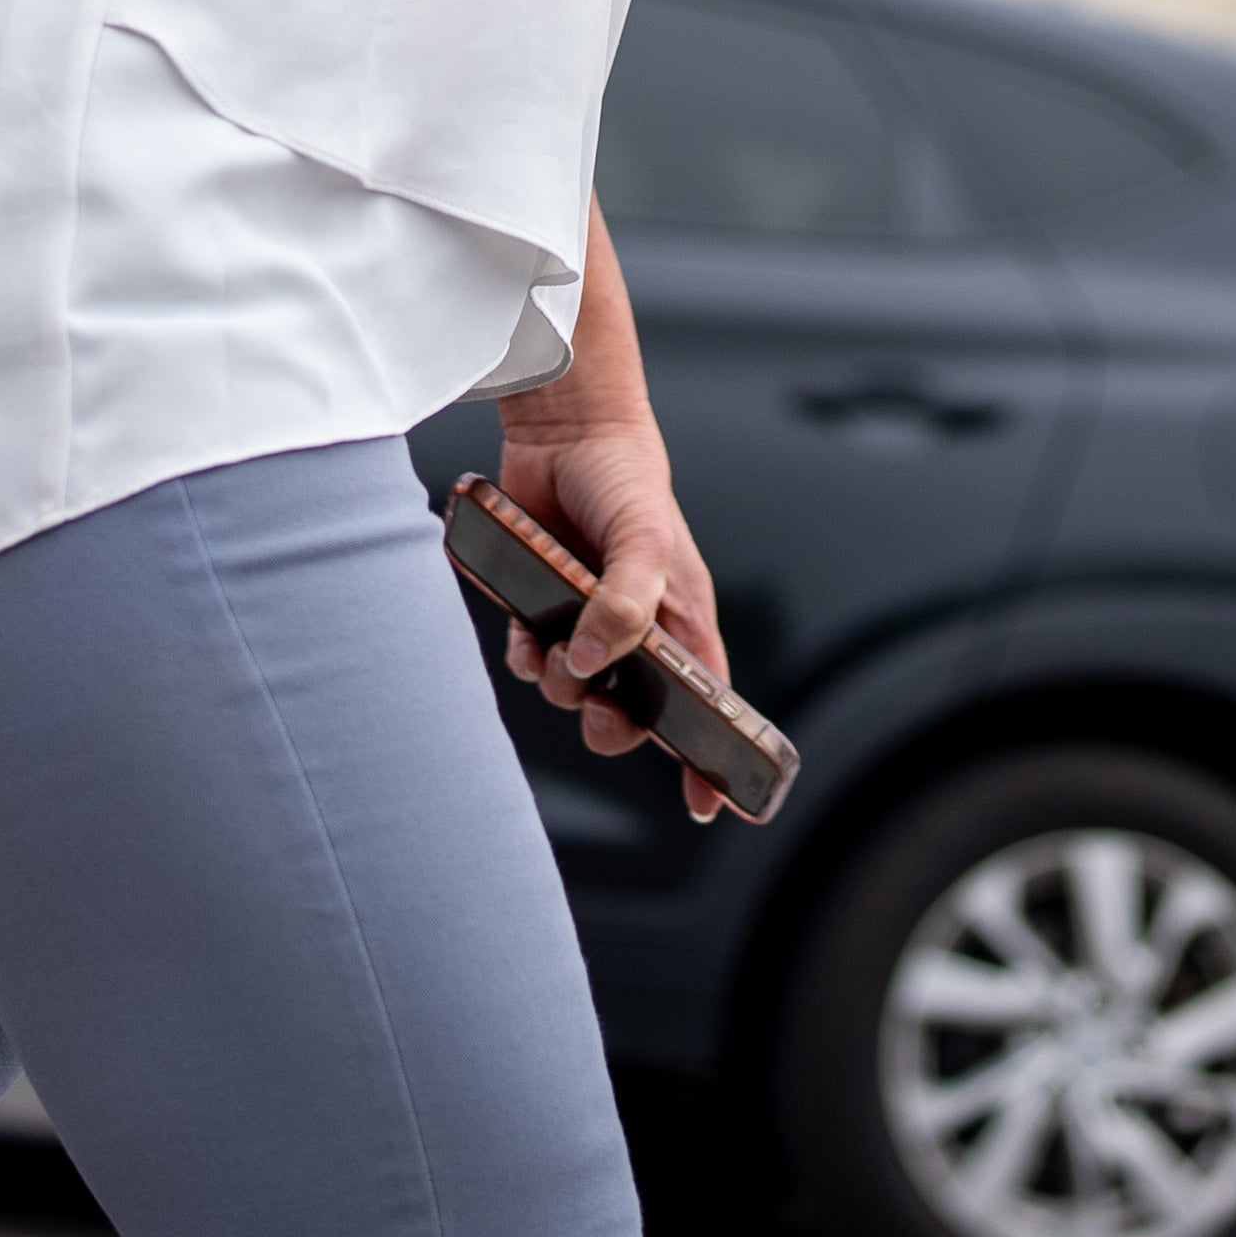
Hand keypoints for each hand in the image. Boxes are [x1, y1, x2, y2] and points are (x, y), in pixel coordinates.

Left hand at [486, 402, 734, 824]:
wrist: (563, 430)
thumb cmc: (625, 479)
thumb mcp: (644, 539)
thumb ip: (626, 605)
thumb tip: (592, 664)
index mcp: (682, 619)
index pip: (708, 702)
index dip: (709, 757)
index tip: (706, 806)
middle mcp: (639, 629)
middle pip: (633, 713)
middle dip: (613, 726)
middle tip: (600, 712)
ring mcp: (589, 620)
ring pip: (575, 690)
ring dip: (560, 686)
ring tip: (554, 645)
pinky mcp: (544, 605)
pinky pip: (532, 658)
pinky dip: (526, 656)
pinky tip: (527, 630)